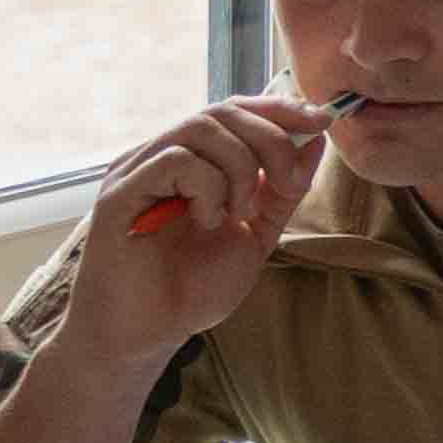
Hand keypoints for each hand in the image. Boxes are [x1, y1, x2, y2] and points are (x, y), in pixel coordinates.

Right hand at [72, 97, 332, 355]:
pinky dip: (207, 188)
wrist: (148, 333)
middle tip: (288, 184)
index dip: (280, 109)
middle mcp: (160, 157)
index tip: (323, 121)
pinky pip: (175, 160)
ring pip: (201, 128)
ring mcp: (137, 172)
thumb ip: (282, 189)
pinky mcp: (119, 193)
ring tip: (240, 214)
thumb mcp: (256, 233)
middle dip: (272, 140)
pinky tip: (206, 222)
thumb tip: (314, 137)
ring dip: (239, 168)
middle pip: (222, 111)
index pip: (235, 111)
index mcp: (191, 162)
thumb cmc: (193, 287)